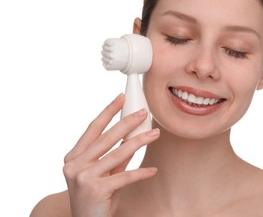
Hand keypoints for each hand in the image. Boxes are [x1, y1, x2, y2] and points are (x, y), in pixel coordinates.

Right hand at [63, 94, 158, 216]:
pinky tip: (153, 170)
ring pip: (118, 154)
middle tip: (144, 112)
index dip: (108, 112)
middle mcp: (75, 164)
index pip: (93, 129)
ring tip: (155, 133)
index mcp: (74, 157)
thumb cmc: (96, 197)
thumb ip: (116, 156)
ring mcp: (84, 177)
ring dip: (139, 142)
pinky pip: (124, 176)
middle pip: (106, 138)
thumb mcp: (104, 173)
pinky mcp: (96, 189)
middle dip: (127, 122)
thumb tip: (133, 136)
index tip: (120, 98)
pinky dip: (141, 173)